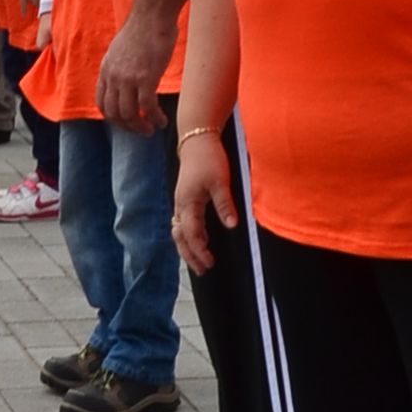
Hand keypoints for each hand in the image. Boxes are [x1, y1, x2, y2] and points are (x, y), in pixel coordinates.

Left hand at [99, 1, 171, 134]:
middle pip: (113, 112)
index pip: (102, 102)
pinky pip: (148, 107)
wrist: (152, 14)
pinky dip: (155, 118)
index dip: (112, 117)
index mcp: (106, 69)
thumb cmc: (143, 28)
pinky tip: (162, 121)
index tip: (126, 121)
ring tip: (151, 129)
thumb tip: (128, 80)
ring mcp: (128, 78)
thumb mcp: (121, 49)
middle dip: (126, 126)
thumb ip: (120, 67)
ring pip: (129, 114)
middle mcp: (113, 76)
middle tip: (140, 129)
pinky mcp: (146, 78)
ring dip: (140, 126)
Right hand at [173, 125, 234, 274]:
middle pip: (180, 237)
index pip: (191, 234)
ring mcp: (181, 202)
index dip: (199, 250)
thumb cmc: (208, 158)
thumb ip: (224, 204)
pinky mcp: (185, 198)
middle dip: (190, 256)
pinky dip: (187, 237)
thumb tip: (231, 226)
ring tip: (198, 262)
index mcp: (187, 202)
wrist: (196, 140)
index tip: (210, 262)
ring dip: (187, 248)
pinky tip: (197, 242)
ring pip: (179, 232)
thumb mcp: (220, 181)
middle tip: (203, 271)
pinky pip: (182, 224)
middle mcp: (180, 205)